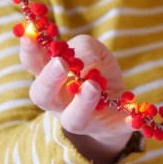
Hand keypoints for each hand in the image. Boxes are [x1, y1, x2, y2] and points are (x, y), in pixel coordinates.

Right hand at [20, 34, 133, 163]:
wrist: (116, 103)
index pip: (33, 64)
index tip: (30, 35)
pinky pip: (116, 129)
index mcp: (51, 77)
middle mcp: (59, 102)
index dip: (29, 50)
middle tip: (61, 64)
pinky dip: (125, 123)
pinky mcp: (109, 129)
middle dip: (49, 80)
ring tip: (92, 86)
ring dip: (82, 103)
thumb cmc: (96, 70)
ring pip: (74, 119)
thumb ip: (85, 49)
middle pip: (42, 96)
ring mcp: (82, 119)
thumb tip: (86, 62)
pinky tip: (133, 118)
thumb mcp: (92, 49)